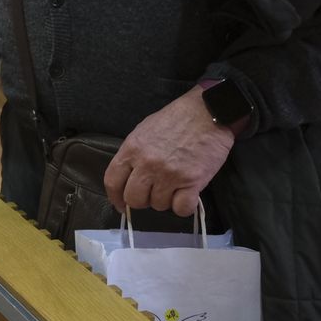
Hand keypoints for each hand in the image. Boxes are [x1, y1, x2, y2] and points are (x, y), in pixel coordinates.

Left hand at [104, 86, 233, 216]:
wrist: (207, 112)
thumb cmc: (176, 119)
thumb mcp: (144, 130)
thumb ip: (134, 154)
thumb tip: (129, 177)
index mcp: (132, 149)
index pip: (112, 182)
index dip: (116, 198)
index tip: (122, 205)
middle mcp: (147, 164)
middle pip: (134, 199)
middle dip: (143, 200)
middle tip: (154, 192)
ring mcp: (169, 174)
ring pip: (159, 205)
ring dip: (166, 200)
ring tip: (175, 185)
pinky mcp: (192, 181)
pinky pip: (181, 209)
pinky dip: (184, 206)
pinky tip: (187, 194)